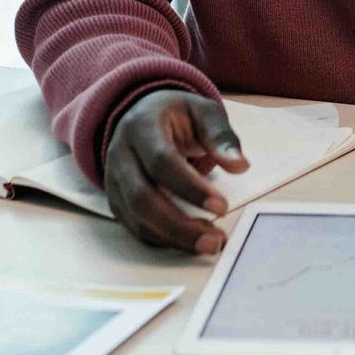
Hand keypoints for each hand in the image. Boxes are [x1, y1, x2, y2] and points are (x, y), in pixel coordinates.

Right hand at [103, 88, 249, 254]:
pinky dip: (163, 240)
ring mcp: (114, 181)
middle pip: (142, 198)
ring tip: (209, 243)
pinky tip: (190, 241)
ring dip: (174, 238)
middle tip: (215, 239)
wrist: (141, 114)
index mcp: (142, 127)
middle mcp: (120, 155)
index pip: (161, 162)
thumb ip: (221, 137)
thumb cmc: (177, 115)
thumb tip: (240, 165)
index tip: (222, 207)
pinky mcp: (117, 201)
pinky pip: (136, 228)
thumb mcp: (203, 111)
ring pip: (137, 219)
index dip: (190, 188)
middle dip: (180, 225)